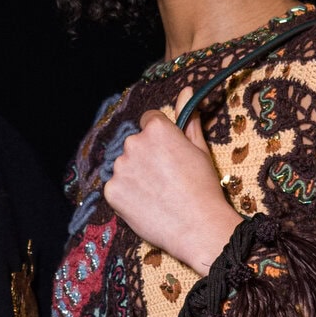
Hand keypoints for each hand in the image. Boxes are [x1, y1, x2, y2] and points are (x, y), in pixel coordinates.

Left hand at [102, 108, 238, 279]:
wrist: (198, 226)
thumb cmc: (203, 188)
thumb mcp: (200, 149)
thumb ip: (188, 118)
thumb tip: (187, 90)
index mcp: (156, 129)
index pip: (148, 121)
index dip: (159, 138)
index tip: (167, 154)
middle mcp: (134, 143)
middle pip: (134, 144)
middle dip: (145, 157)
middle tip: (165, 179)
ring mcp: (120, 168)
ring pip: (124, 166)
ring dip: (134, 176)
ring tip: (157, 195)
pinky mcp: (112, 191)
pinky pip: (116, 188)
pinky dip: (126, 196)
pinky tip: (145, 205)